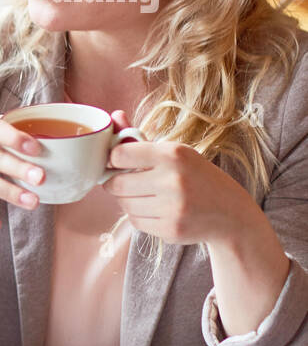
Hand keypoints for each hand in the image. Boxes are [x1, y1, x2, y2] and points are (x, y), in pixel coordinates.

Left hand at [101, 110, 257, 245]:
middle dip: (114, 183)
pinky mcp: (171, 229)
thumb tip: (114, 116)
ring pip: (124, 204)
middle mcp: (173, 180)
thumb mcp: (175, 153)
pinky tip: (156, 210)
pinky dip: (139, 216)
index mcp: (173, 154)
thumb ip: (139, 138)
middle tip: (124, 182)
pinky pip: (135, 222)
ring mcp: (173, 207)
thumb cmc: (197, 177)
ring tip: (145, 196)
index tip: (118, 163)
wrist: (232, 214)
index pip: (119, 154)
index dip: (113, 160)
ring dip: (127, 201)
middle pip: (116, 184)